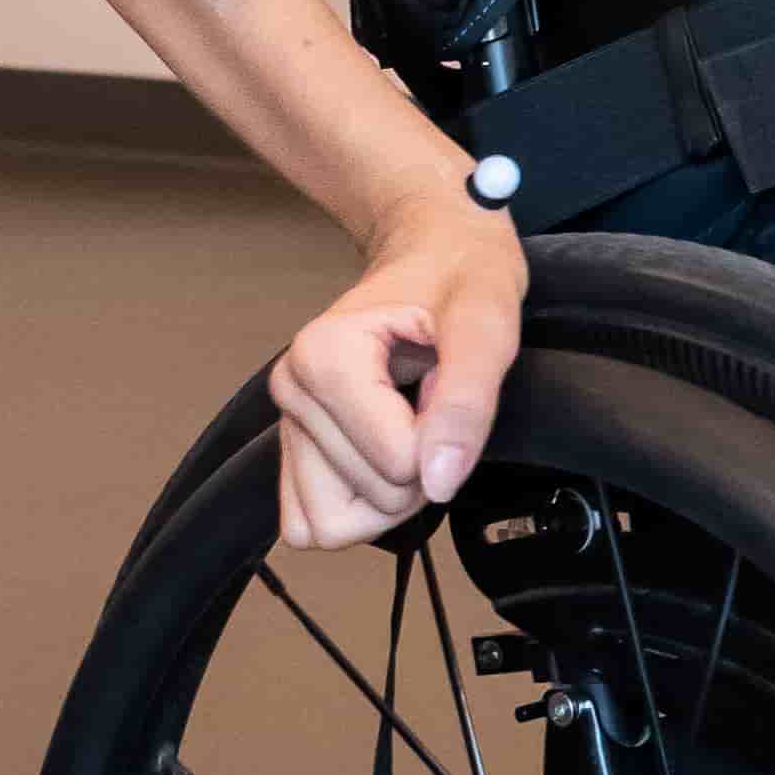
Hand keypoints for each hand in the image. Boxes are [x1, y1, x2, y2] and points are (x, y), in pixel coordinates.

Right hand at [270, 197, 526, 545]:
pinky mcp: (292, 446)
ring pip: (329, 524)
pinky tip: (385, 451)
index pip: (397, 465)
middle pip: (365, 500)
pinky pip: (312, 522)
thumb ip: (466, 402)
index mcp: (324, 356)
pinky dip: (358, 506)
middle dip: (418, 471)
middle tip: (433, 403)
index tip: (446, 383)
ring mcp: (287, 420)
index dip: (443, 440)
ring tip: (411, 425)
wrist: (437, 251)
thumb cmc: (462, 277)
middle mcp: (291, 387)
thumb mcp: (487, 325)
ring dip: (387, 496)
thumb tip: (438, 480)